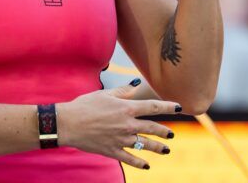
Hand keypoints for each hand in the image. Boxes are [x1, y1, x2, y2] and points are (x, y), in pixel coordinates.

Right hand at [56, 80, 180, 169]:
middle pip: (152, 128)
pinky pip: (130, 159)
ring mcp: (121, 139)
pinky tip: (147, 165)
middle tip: (171, 134)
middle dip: (165, 131)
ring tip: (166, 149)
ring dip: (158, 148)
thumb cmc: (84, 105)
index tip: (179, 108)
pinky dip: (140, 163)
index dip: (168, 107)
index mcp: (126, 108)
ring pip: (145, 145)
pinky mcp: (113, 150)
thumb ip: (123, 90)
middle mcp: (127, 124)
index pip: (153, 107)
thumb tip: (137, 83)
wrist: (68, 123)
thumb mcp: (104, 94)